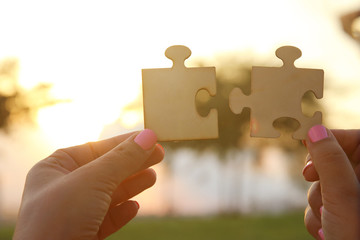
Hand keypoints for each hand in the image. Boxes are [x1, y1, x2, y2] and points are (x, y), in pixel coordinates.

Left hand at [13, 129, 163, 239]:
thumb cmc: (58, 220)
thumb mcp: (93, 180)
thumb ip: (122, 158)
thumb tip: (147, 136)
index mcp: (53, 170)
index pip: (94, 148)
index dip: (123, 143)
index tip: (148, 138)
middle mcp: (62, 191)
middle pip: (105, 170)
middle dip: (133, 163)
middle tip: (158, 153)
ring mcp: (72, 215)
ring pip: (108, 195)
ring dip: (132, 186)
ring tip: (152, 176)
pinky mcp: (83, 235)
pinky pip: (106, 219)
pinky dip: (122, 212)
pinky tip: (134, 207)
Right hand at [302, 126, 359, 238]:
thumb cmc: (355, 239)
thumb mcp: (343, 199)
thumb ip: (331, 161)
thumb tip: (315, 131)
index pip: (356, 138)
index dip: (331, 140)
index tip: (309, 148)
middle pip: (334, 161)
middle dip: (319, 180)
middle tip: (314, 186)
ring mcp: (352, 198)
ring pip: (323, 183)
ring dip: (316, 202)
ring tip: (327, 222)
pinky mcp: (340, 211)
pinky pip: (320, 200)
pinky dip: (316, 215)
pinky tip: (324, 230)